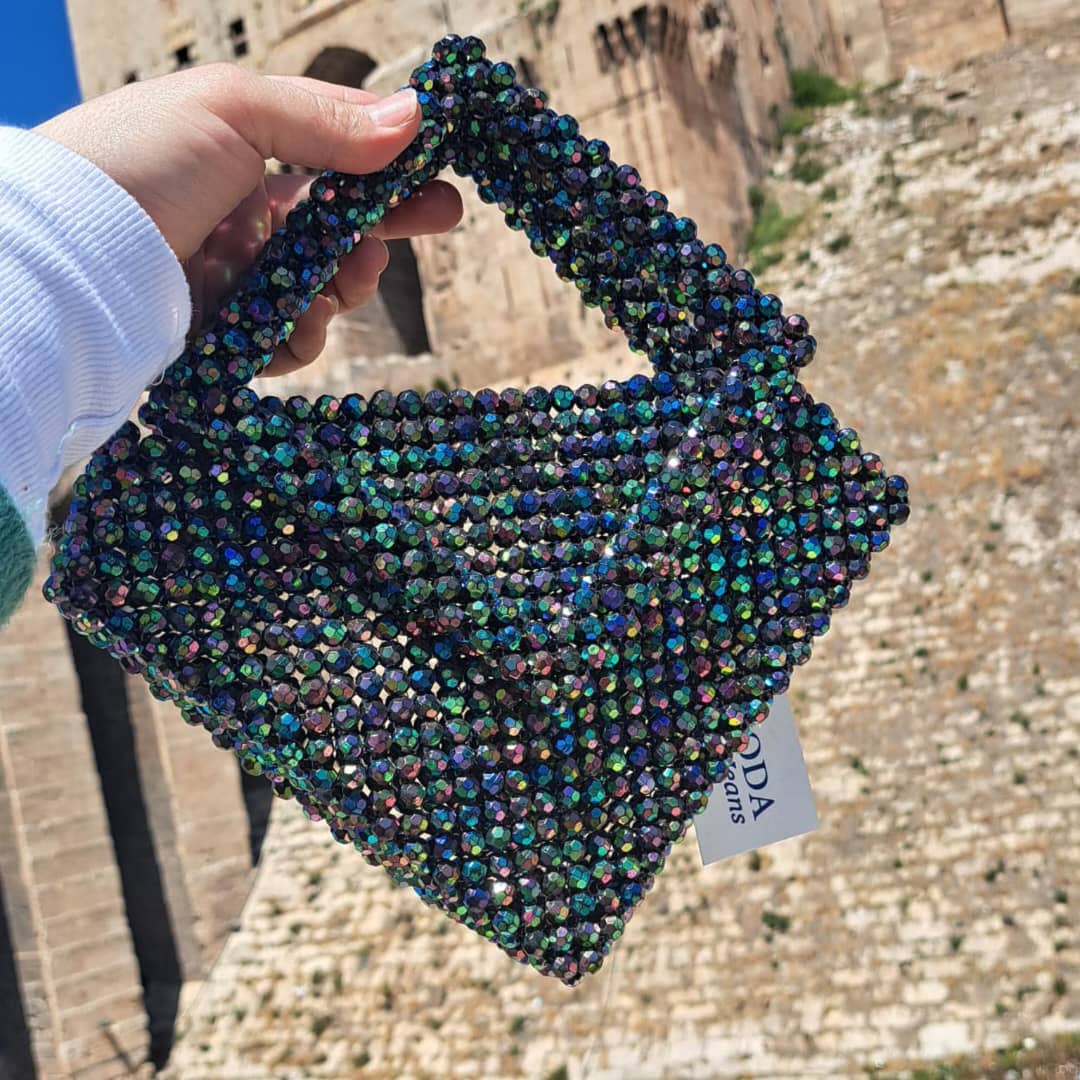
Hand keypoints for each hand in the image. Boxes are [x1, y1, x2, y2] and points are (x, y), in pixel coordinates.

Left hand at [37, 65, 462, 374]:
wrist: (70, 257)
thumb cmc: (139, 163)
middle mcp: (239, 219)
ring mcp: (233, 281)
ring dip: (345, 287)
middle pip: (337, 233)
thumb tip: (414, 118)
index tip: (442, 189)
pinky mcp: (224, 338)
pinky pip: (287, 342)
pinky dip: (303, 335)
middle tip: (423, 228)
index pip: (334, 164)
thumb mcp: (232, 111)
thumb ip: (326, 120)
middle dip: (381, 235)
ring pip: (321, 293)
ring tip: (342, 282)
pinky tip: (299, 322)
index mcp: (238, 157)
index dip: (391, 175)